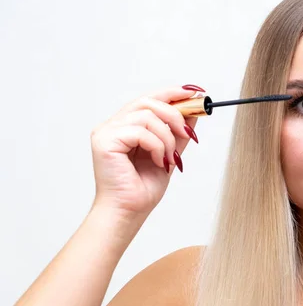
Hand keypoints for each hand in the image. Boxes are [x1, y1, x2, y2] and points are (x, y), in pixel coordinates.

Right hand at [90, 85, 202, 220]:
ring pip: (146, 115)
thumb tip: (192, 112)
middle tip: (187, 132)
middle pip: (147, 101)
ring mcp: (106, 132)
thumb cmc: (142, 189)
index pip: (148, 99)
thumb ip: (177, 133)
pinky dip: (157, 146)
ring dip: (167, 137)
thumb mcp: (169, 154)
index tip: (194, 93)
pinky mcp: (104, 141)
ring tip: (169, 158)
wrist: (129, 212)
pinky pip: (140, 131)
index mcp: (125, 126)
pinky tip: (158, 161)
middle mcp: (113, 125)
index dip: (171, 93)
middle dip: (174, 113)